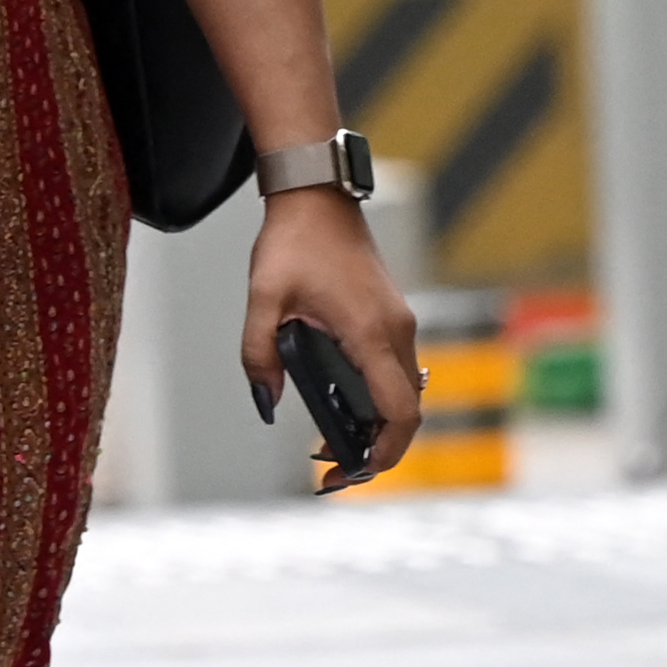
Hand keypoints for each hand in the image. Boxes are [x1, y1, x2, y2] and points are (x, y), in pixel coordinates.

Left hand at [242, 186, 422, 489]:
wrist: (317, 195)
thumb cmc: (293, 241)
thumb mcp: (263, 300)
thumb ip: (259, 356)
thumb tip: (266, 404)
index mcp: (370, 332)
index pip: (399, 411)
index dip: (383, 453)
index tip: (351, 472)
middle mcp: (395, 330)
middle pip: (406, 410)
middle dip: (377, 449)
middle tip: (332, 471)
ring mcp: (398, 321)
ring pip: (405, 391)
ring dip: (378, 424)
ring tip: (331, 443)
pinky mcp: (392, 314)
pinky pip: (396, 370)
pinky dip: (378, 398)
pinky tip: (342, 404)